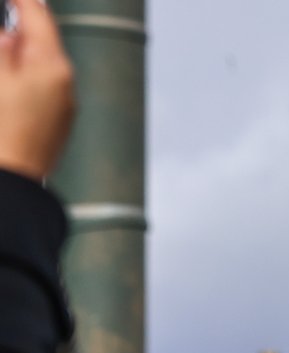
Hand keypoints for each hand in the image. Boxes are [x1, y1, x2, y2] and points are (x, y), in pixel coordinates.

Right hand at [0, 0, 74, 178]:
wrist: (14, 181)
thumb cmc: (2, 128)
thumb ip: (3, 49)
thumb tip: (9, 34)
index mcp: (53, 66)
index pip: (39, 16)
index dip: (22, 1)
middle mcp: (66, 84)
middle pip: (42, 41)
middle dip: (20, 28)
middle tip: (12, 14)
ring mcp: (64, 106)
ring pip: (40, 67)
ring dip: (20, 55)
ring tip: (8, 47)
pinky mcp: (56, 124)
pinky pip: (41, 89)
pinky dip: (24, 78)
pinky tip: (9, 83)